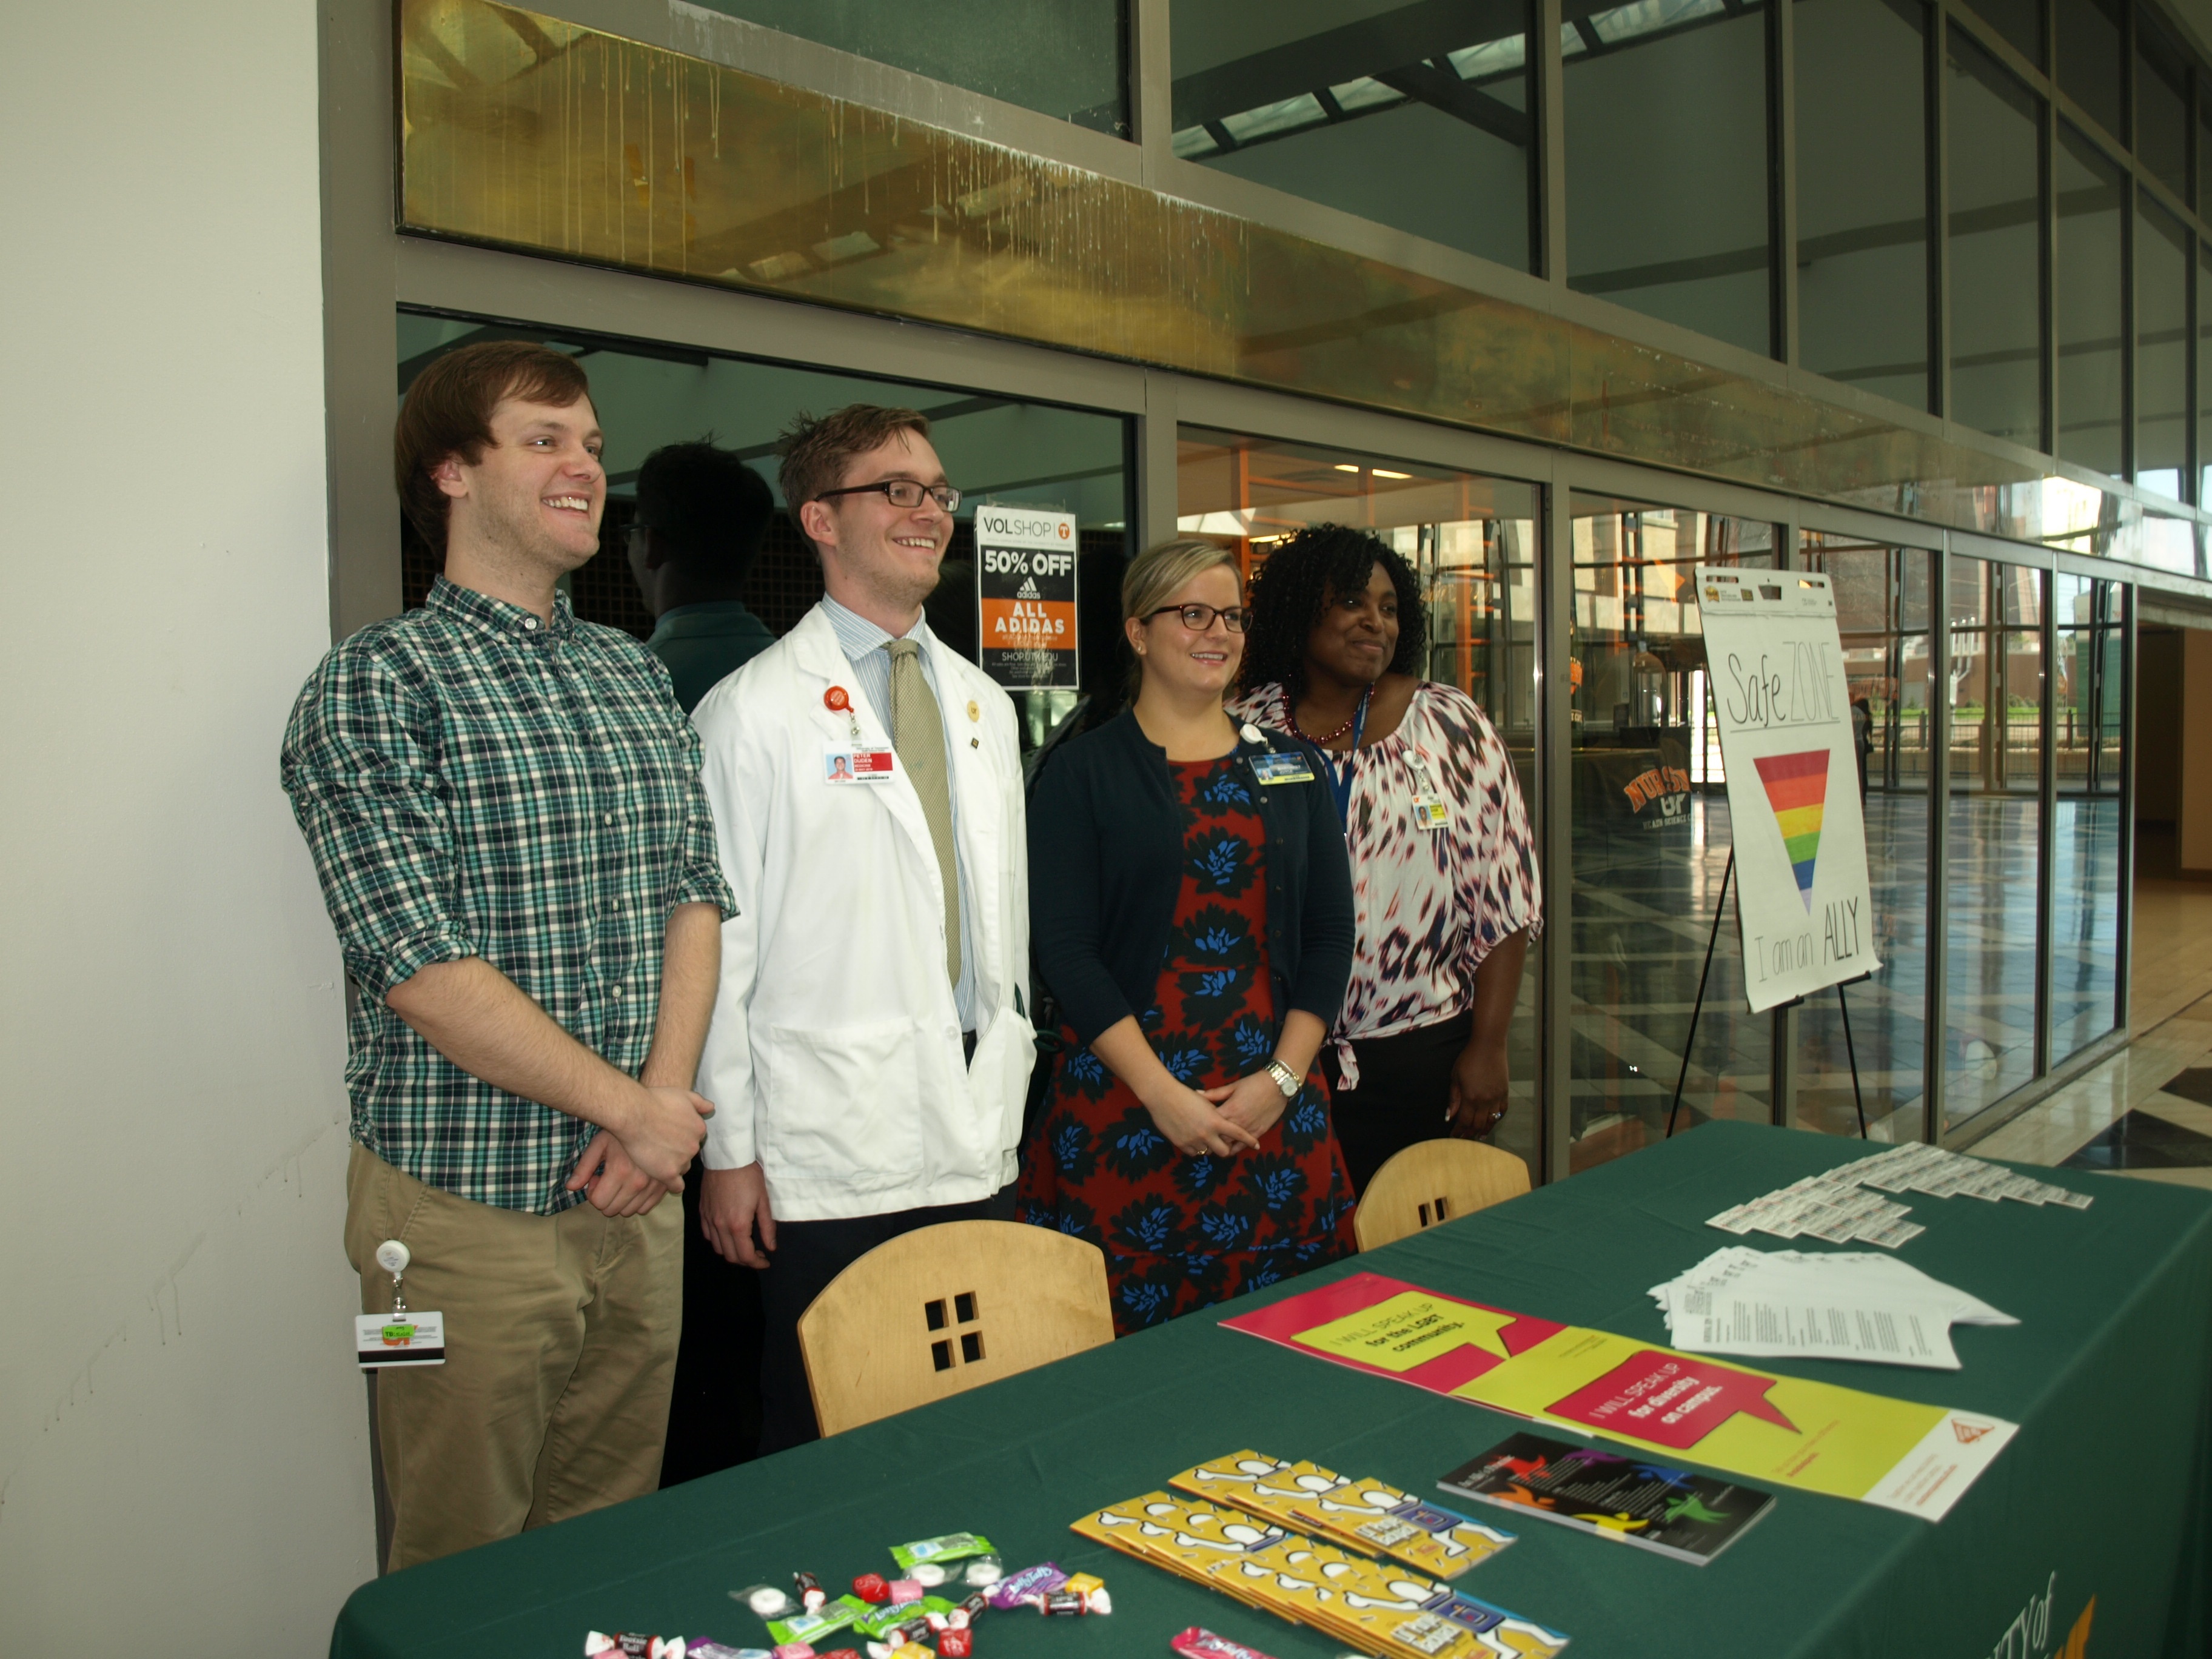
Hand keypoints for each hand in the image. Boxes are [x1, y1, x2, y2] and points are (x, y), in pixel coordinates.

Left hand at [564, 1130, 670, 1217]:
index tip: (596, 1177)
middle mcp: (638, 1182)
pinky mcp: (663, 1187)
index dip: (593, 1192)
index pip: (599, 1202)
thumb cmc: (622, 1131)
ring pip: (629, 1211)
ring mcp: (653, 1186)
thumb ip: (583, 1167)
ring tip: (621, 1181)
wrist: (653, 1120)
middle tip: (607, 1179)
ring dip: (620, 1201)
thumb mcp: (599, 1143)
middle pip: (613, 1210)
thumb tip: (570, 1188)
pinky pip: (645, 1208)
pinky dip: (637, 1202)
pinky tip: (634, 1185)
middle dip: (605, 1198)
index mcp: (621, 1171)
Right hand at [619, 1083, 713, 1185]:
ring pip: (682, 1168)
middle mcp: (694, 1146)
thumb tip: (711, 1108)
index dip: (682, 1137)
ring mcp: (682, 1160)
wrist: (635, 1114)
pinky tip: (664, 1180)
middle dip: (678, 1151)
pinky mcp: (668, 1173)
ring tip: (657, 1159)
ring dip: (673, 1165)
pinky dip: (673, 1185)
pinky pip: (676, 1186)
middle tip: (661, 1146)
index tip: (670, 1136)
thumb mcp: (682, 1095)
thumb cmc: (655, 1101)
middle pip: (689, 1153)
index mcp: (699, 1128)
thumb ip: (699, 1102)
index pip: (694, 1138)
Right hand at [701, 1163, 776, 1267]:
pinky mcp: (702, 1212)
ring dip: (731, 1252)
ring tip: (743, 1246)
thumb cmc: (748, 1176)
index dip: (757, 1263)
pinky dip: (718, 1241)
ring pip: (717, 1248)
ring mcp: (709, 1219)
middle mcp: (720, 1226)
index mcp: (737, 1225)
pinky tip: (728, 1235)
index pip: (745, 1256)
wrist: (727, 1157)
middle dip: (745, 1261)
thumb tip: (771, 1247)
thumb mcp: (763, 1201)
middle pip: (730, 1256)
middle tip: (757, 1254)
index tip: (765, 1261)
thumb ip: (767, 1227)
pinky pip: (708, 1235)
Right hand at [1143, 1083, 1262, 1159]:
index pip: (1238, 1134)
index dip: (1249, 1140)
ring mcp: (1194, 1140)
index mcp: (1216, 1121)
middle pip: (1224, 1151)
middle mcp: (1207, 1133)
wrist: (1163, 1097)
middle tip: (1223, 1143)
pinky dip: (1196, 1148)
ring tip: (1205, 1139)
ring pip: (1208, 1153)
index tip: (1256, 1145)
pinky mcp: (1182, 1144)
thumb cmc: (1185, 1095)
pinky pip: (1194, 1153)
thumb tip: (1224, 1120)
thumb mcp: (1206, 1102)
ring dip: (1209, 1147)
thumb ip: (1217, 1113)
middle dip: (1225, 1148)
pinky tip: (1194, 1139)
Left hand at [1203, 1070, 1291, 1143]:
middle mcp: (1238, 1122)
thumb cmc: (1254, 1083)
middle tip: (1202, 1138)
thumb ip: (1214, 1093)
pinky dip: (1235, 1149)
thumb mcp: (1232, 1086)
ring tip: (1213, 1145)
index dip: (1202, 1125)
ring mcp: (1248, 1129)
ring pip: (1229, 1144)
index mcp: (1229, 1109)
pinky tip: (1229, 1149)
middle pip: (1218, 1137)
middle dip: (1210, 1138)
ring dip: (1221, 1145)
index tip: (1197, 1125)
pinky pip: (1244, 1146)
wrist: (1277, 1086)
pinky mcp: (1258, 1132)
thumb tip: (1197, 1093)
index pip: (1210, 1123)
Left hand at [1446, 1040, 1510, 1138]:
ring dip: (1484, 1130)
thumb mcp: (1455, 1077)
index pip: (1464, 1121)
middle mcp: (1485, 1101)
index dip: (1458, 1131)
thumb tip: (1449, 1116)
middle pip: (1478, 1125)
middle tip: (1464, 1139)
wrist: (1489, 1046)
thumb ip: (1453, 1098)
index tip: (1453, 1136)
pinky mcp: (1505, 1093)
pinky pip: (1502, 1112)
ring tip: (1478, 1136)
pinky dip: (1497, 1119)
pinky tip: (1491, 1122)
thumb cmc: (1469, 1059)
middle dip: (1470, 1134)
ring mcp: (1497, 1098)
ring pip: (1491, 1121)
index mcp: (1470, 1097)